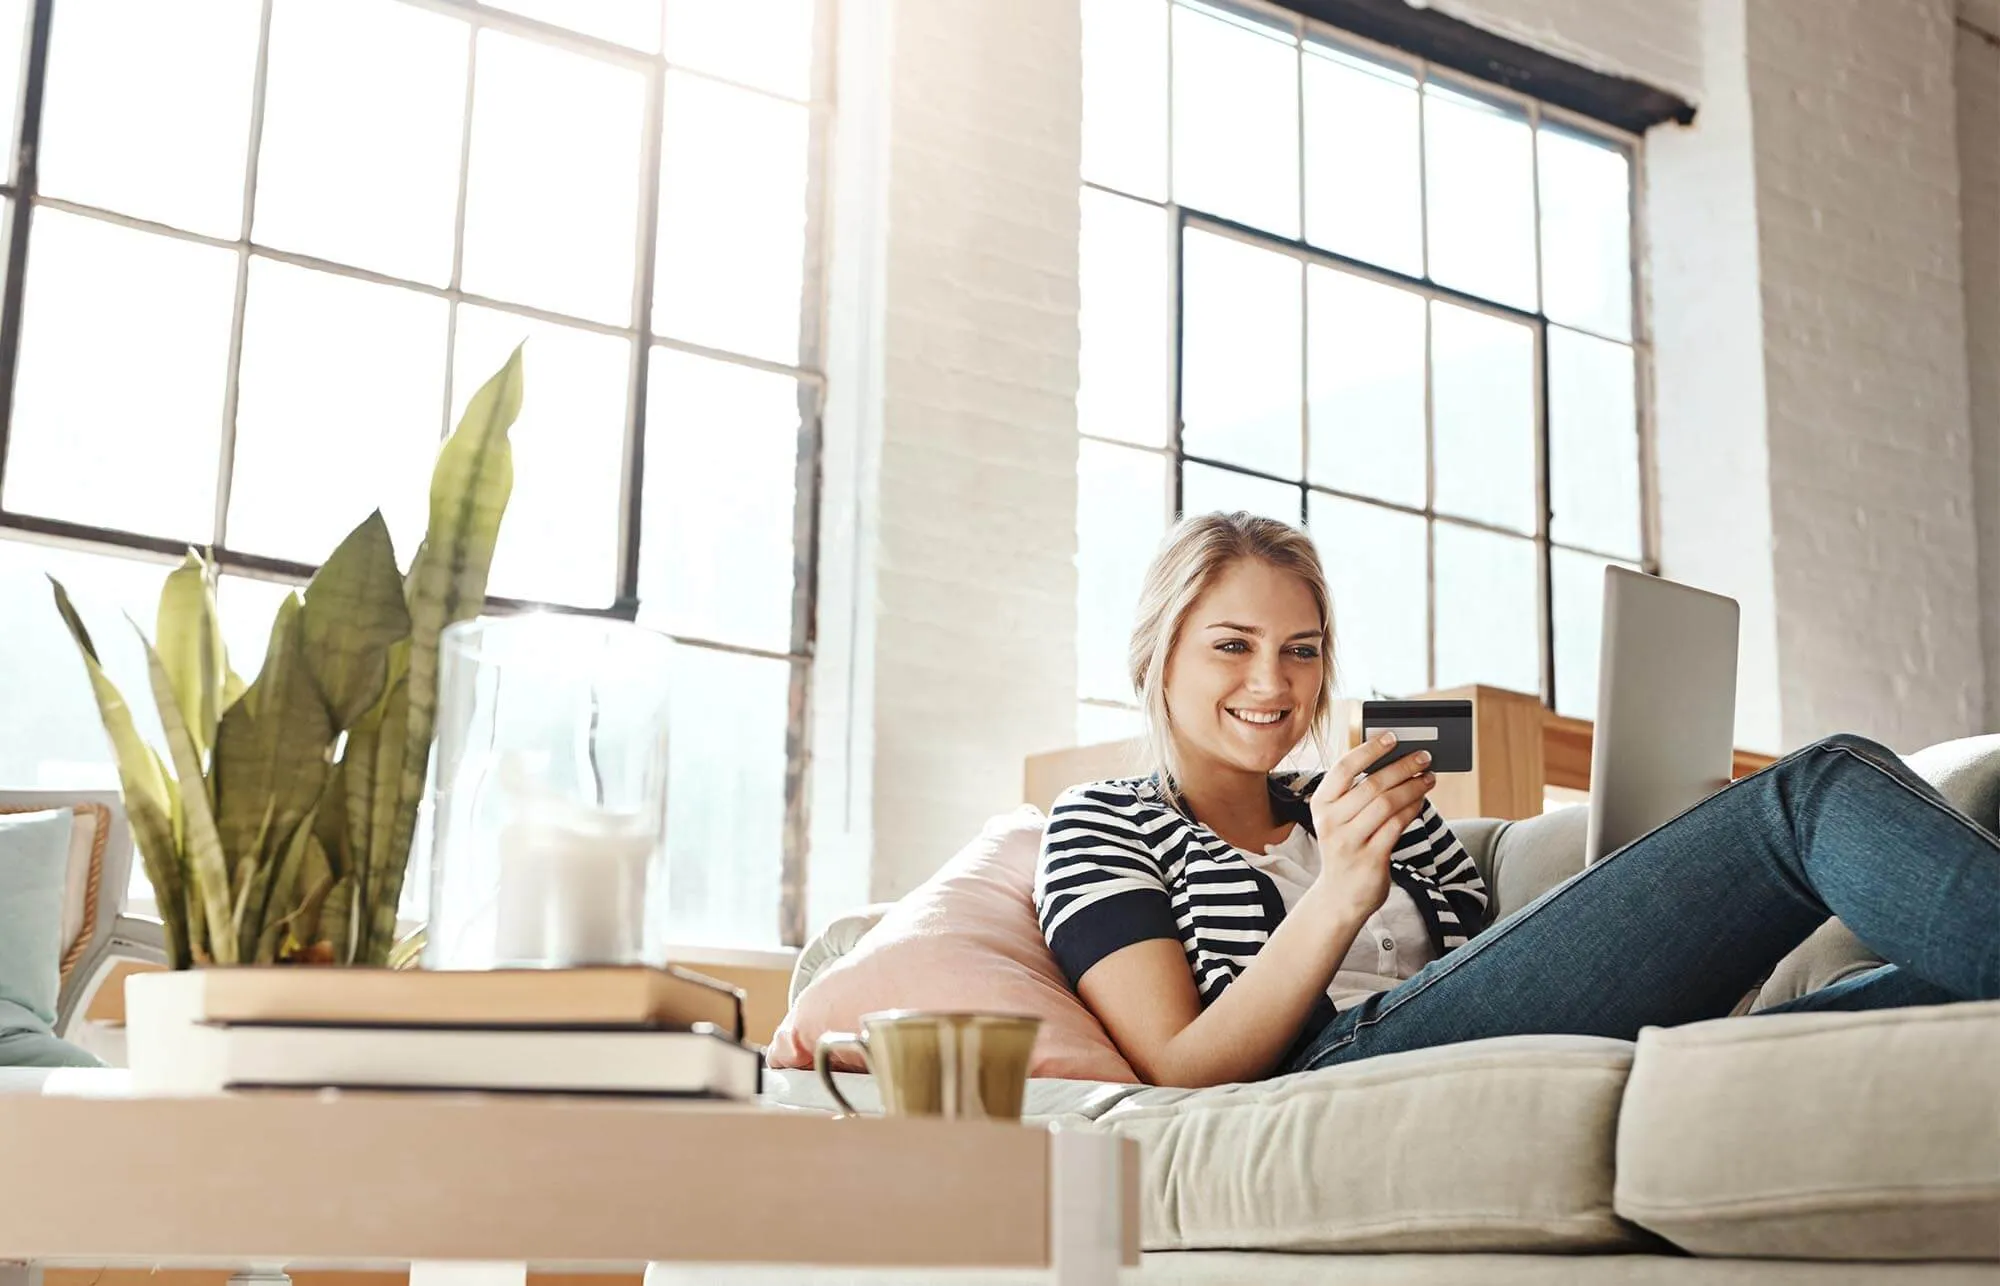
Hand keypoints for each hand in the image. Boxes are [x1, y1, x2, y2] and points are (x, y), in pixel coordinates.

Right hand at [1308, 733, 1436, 916]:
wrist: (1339, 897)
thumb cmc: (1346, 848)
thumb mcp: (1340, 819)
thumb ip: (1357, 793)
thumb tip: (1394, 761)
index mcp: (1320, 804)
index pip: (1343, 768)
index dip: (1369, 750)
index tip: (1393, 737)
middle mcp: (1331, 822)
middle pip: (1372, 785)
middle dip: (1402, 767)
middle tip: (1424, 756)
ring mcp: (1349, 842)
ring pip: (1387, 804)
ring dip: (1413, 787)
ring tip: (1429, 777)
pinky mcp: (1369, 859)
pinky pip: (1396, 826)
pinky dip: (1412, 809)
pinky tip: (1422, 802)